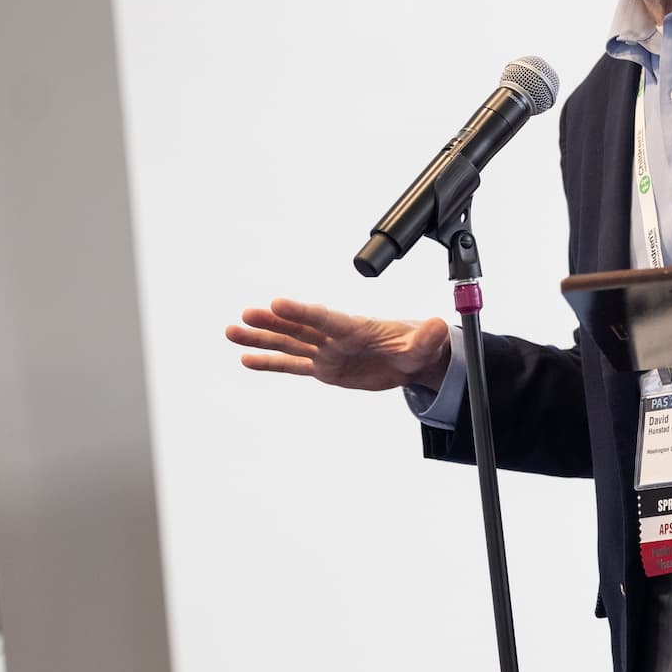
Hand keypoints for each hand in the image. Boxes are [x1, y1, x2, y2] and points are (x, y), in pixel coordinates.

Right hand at [225, 299, 451, 390]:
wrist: (411, 358)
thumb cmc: (416, 347)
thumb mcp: (425, 346)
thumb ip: (426, 338)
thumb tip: (439, 325)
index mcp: (355, 328)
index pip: (324, 319)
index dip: (301, 311)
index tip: (277, 303)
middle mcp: (335, 337)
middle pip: (299, 328)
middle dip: (273, 322)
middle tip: (246, 314)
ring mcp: (326, 351)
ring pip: (289, 344)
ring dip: (261, 339)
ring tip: (231, 332)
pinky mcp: (324, 368)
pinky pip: (293, 365)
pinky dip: (271, 363)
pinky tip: (246, 359)